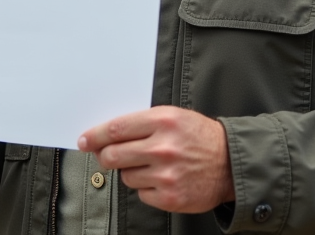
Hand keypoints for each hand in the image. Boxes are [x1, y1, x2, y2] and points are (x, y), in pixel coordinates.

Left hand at [79, 106, 233, 212]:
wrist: (231, 163)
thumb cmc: (198, 136)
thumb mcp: (173, 117)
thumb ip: (140, 124)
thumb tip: (104, 136)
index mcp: (162, 122)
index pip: (115, 129)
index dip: (94, 136)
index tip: (83, 141)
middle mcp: (163, 148)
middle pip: (113, 155)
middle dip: (105, 156)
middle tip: (109, 155)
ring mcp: (166, 175)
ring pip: (125, 176)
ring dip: (131, 171)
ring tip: (152, 165)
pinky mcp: (170, 197)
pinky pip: (140, 193)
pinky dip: (146, 187)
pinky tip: (162, 178)